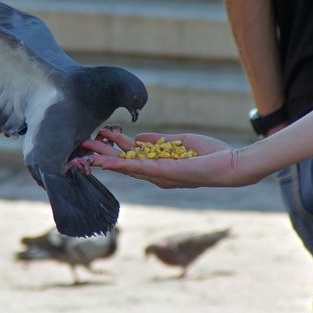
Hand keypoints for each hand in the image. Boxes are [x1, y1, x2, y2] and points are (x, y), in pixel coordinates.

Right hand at [79, 127, 240, 188]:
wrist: (230, 165)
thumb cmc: (210, 154)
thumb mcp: (180, 142)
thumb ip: (159, 141)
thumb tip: (139, 137)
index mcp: (158, 166)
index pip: (131, 156)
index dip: (113, 147)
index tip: (98, 136)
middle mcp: (156, 174)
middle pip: (123, 163)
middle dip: (102, 154)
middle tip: (82, 145)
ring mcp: (159, 176)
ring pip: (126, 167)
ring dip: (106, 159)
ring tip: (88, 152)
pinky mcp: (166, 174)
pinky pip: (140, 169)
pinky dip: (122, 165)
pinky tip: (108, 162)